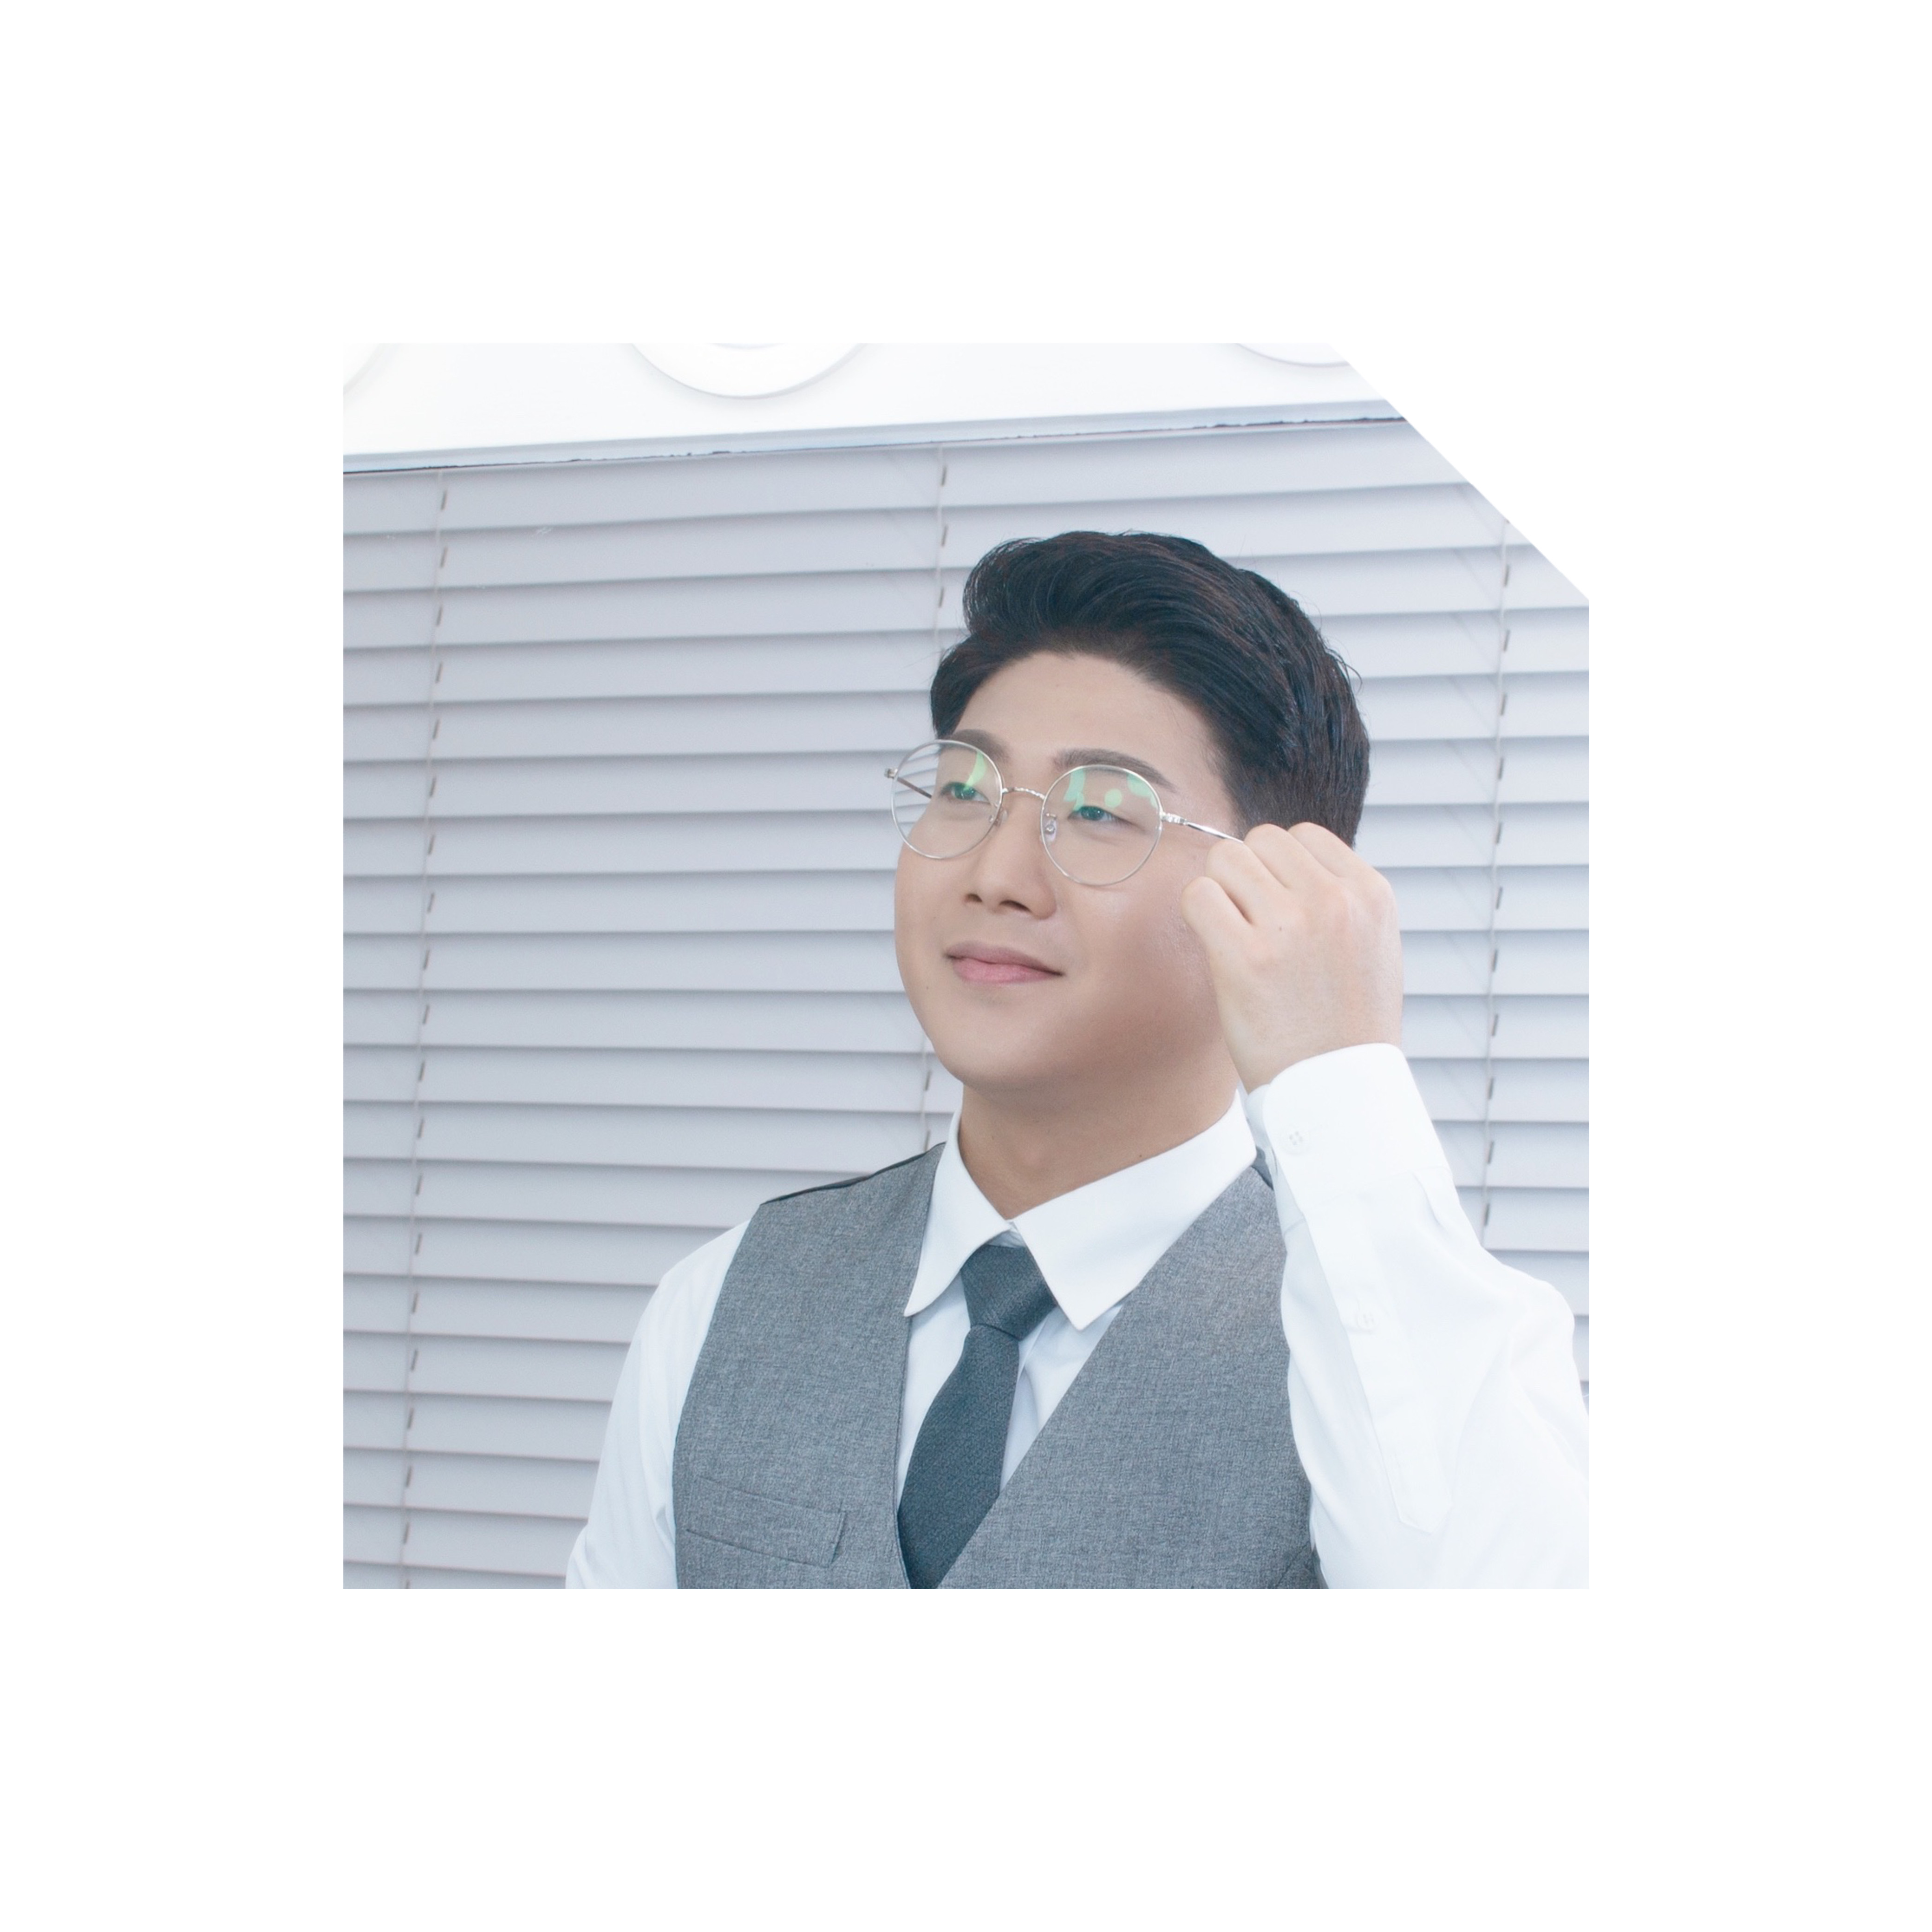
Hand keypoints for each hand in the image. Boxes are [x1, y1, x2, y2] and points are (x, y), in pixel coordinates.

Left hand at [1179, 822, 1404, 1090]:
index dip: (1280, 868)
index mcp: (1371, 893)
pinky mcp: (1244, 957)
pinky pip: (1198, 897)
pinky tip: (1215, 946)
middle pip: (1260, 840)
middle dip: (1248, 876)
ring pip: (1226, 859)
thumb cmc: (1347, 1024)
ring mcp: (1289, 926)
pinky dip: (1197, 915)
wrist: (1339, 1090)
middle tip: (1252, 923)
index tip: (1279, 906)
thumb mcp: (1372, 946)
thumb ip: (1339, 899)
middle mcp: (1334, 900)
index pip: (1303, 837)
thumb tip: (1285, 861)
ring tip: (1236, 935)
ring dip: (1221, 892)